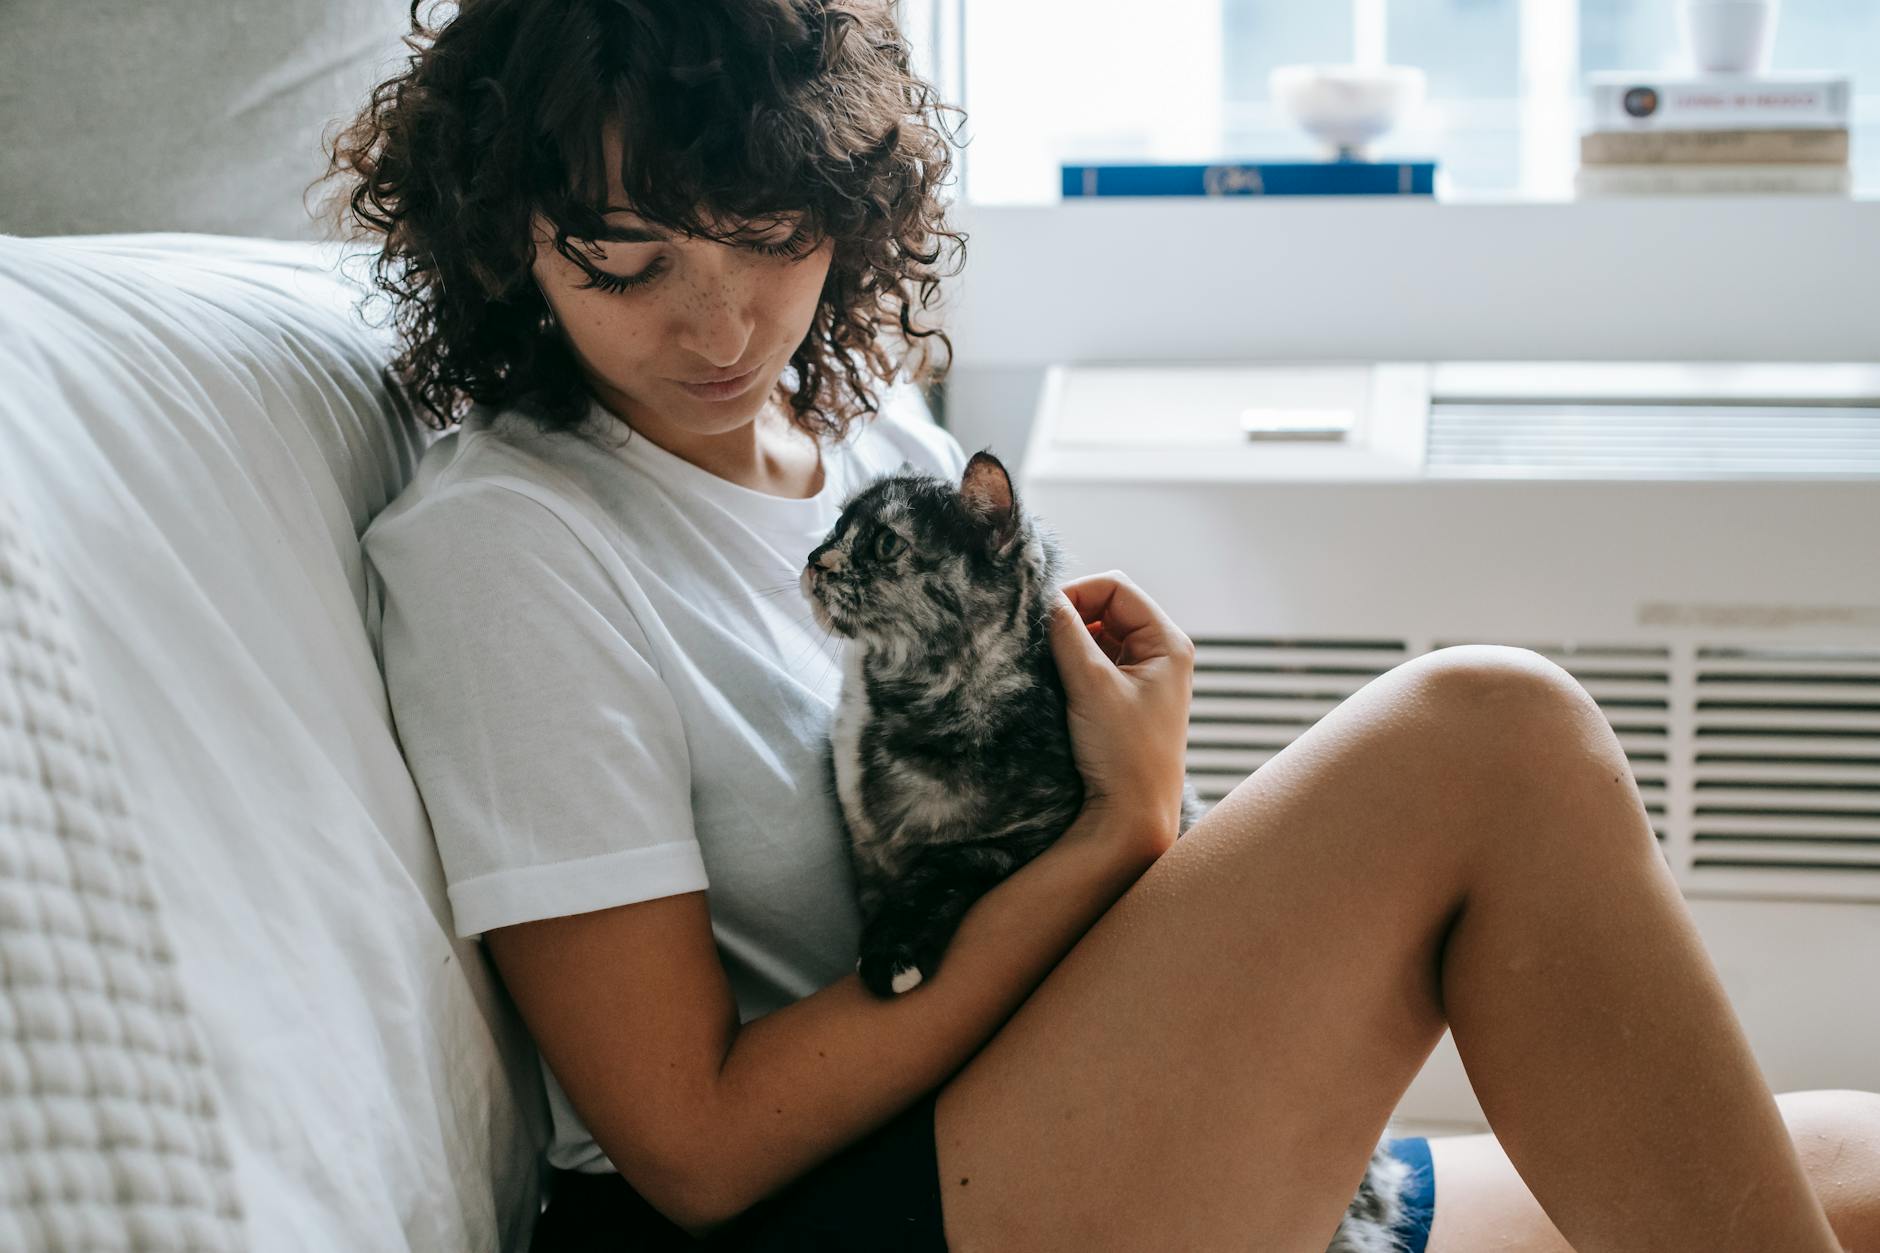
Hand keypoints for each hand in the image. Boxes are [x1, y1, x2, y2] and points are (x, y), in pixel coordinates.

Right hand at [1046, 570, 1194, 856]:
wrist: (1132, 818)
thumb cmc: (1123, 754)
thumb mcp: (1090, 684)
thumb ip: (1066, 633)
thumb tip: (1044, 596)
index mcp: (1168, 643)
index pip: (1115, 587)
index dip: (1076, 592)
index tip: (1042, 617)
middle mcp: (1162, 654)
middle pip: (1108, 606)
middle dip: (1072, 617)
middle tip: (1040, 640)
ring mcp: (1146, 676)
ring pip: (1099, 634)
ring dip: (1071, 642)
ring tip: (1049, 665)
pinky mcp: (1128, 698)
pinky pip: (1097, 661)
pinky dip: (1074, 663)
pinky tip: (1058, 682)